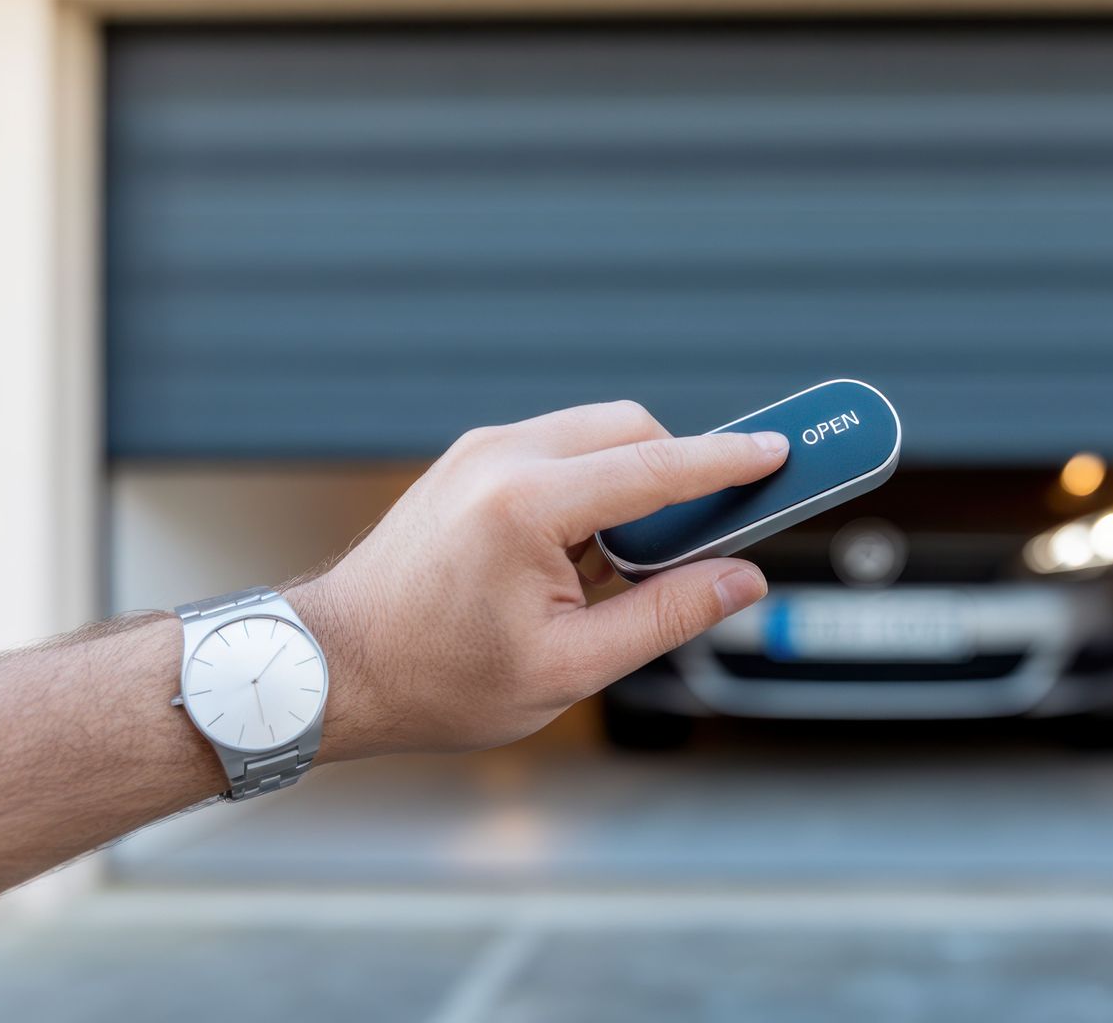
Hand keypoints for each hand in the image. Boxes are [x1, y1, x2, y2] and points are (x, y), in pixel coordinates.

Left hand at [284, 401, 787, 759]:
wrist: (331, 669)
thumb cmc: (435, 679)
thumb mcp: (568, 668)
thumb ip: (666, 617)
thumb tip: (741, 581)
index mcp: (526, 506)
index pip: (658, 466)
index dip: (728, 461)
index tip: (781, 452)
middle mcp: (502, 458)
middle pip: (632, 432)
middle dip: (678, 475)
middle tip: (699, 546)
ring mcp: (481, 452)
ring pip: (597, 436)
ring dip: (633, 485)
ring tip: (620, 572)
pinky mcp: (472, 462)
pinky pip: (560, 452)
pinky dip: (592, 489)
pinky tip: (581, 560)